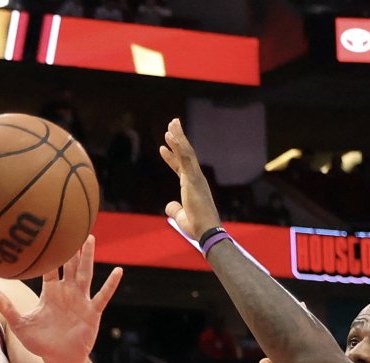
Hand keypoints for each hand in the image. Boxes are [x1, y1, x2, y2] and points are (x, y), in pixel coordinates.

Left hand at [0, 235, 121, 362]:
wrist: (59, 360)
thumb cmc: (40, 344)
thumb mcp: (21, 326)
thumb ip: (8, 308)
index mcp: (51, 293)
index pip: (49, 268)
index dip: (49, 253)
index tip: (47, 234)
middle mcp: (67, 292)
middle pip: (70, 265)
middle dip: (71, 247)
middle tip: (71, 225)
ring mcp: (81, 301)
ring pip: (86, 274)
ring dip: (88, 257)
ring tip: (90, 238)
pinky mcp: (92, 312)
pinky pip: (102, 296)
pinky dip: (110, 284)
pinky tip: (118, 271)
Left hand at [159, 118, 221, 241]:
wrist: (207, 231)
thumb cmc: (197, 227)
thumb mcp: (181, 217)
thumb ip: (174, 209)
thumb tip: (169, 206)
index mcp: (193, 186)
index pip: (180, 167)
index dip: (171, 157)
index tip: (162, 147)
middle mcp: (196, 179)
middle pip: (185, 155)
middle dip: (178, 139)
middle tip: (172, 124)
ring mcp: (195, 177)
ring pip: (186, 152)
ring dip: (178, 137)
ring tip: (171, 123)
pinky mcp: (193, 179)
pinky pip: (185, 159)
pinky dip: (178, 146)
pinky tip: (170, 136)